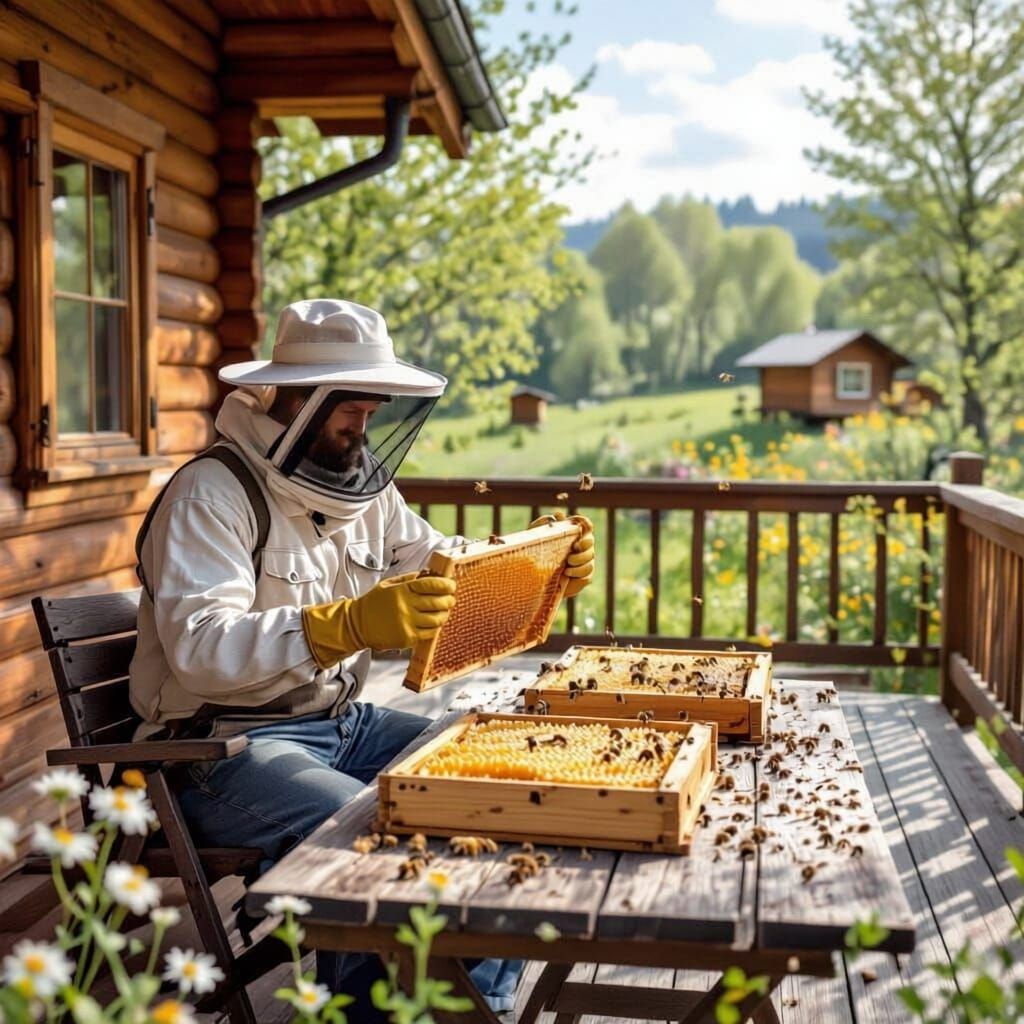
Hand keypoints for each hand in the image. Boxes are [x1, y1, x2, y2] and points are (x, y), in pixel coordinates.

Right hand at [302, 572, 456, 666]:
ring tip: (443, 611)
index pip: (431, 584)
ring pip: (437, 619)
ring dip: (444, 615)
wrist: (357, 624)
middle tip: (451, 599)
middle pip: (438, 603)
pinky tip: (433, 623)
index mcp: (402, 590)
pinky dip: (434, 628)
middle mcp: (406, 606)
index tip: (451, 585)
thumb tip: (431, 574)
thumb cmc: (374, 603)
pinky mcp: (407, 638)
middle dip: (449, 600)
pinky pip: (429, 633)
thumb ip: (410, 579)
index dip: (446, 584)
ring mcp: (407, 623)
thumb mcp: (390, 584)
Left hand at [529, 511, 595, 598]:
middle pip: (590, 540)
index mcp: (572, 534)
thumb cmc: (537, 554)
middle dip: (584, 544)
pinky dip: (578, 572)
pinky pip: (588, 573)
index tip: (578, 528)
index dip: (585, 524)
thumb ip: (545, 524)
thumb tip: (559, 514)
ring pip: (590, 557)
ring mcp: (585, 561)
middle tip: (574, 548)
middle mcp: (581, 546)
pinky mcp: (585, 576)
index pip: (585, 524)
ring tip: (567, 565)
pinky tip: (567, 573)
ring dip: (579, 560)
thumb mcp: (537, 538)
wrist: (536, 580)